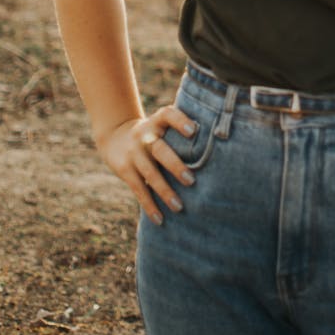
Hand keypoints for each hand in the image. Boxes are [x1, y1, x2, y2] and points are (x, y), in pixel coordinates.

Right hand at [96, 106, 197, 225]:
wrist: (115, 137)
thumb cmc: (153, 133)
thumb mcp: (161, 125)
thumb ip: (180, 132)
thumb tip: (219, 144)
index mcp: (157, 121)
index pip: (168, 114)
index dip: (179, 121)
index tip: (193, 131)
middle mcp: (144, 135)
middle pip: (159, 149)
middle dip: (175, 165)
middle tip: (191, 181)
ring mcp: (134, 153)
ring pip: (150, 173)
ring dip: (165, 191)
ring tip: (179, 207)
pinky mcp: (125, 170)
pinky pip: (138, 189)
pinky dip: (149, 206)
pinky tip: (160, 219)